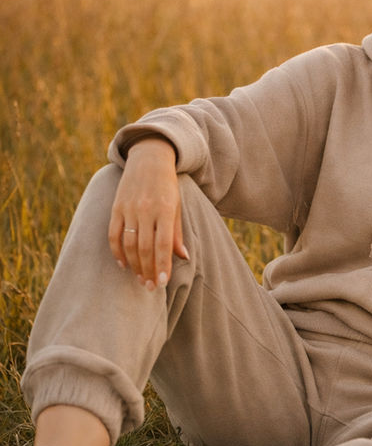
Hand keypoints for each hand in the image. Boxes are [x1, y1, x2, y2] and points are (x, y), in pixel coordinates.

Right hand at [108, 138, 187, 289]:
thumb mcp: (177, 206)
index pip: (163, 244)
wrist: (149, 158)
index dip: (163, 265)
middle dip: (149, 270)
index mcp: (165, 210)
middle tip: (152, 287)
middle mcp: (146, 209)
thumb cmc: (167, 186)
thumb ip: (177, 233)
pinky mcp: (116, 207)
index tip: (163, 283)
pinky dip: (117, 252)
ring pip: (129, 244)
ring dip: (134, 265)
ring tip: (141, 279)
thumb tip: (183, 257)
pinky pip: (113, 234)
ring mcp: (129, 208)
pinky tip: (123, 264)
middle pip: (145, 248)